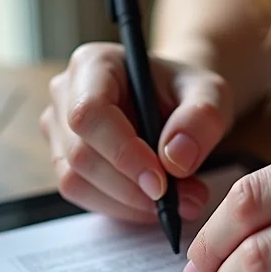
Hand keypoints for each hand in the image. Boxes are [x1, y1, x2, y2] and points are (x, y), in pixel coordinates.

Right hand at [41, 42, 232, 222]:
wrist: (177, 105)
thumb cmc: (188, 92)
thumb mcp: (211, 94)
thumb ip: (201, 118)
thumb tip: (175, 158)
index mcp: (93, 64)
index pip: (90, 113)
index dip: (122, 153)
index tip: (161, 183)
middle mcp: (65, 93)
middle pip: (81, 154)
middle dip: (133, 188)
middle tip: (185, 200)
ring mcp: (59, 129)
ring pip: (77, 181)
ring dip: (129, 203)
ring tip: (180, 201)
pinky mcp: (65, 161)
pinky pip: (84, 195)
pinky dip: (122, 208)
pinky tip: (156, 203)